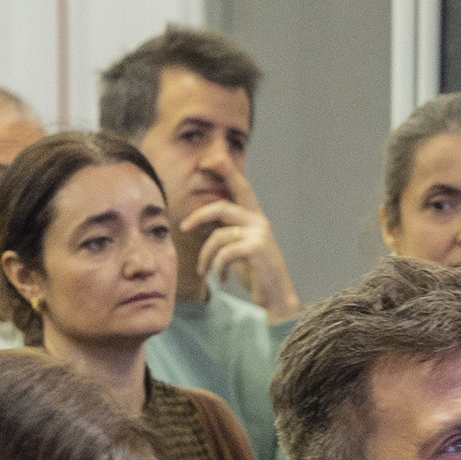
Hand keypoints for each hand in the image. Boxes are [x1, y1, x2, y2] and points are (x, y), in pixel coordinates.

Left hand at [177, 175, 299, 317]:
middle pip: (222, 207)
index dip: (225, 170)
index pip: (240, 187)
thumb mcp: (238, 247)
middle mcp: (259, 221)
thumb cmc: (257, 274)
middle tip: (184, 227)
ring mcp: (260, 234)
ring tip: (203, 269)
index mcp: (255, 218)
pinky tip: (220, 278)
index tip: (208, 161)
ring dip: (206, 255)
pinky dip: (217, 267)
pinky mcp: (257, 249)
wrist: (277, 298)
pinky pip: (225, 252)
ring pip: (219, 235)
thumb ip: (226, 230)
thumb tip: (201, 220)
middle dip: (199, 216)